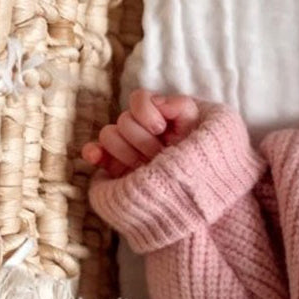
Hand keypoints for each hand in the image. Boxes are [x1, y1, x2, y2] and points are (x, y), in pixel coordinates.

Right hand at [82, 89, 199, 179]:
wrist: (195, 199)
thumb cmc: (202, 164)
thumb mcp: (205, 131)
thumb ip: (182, 107)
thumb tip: (158, 102)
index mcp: (159, 119)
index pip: (139, 99)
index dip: (146, 112)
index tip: (160, 129)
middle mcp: (140, 132)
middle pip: (124, 120)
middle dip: (143, 140)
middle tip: (158, 156)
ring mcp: (125, 150)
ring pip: (109, 135)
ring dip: (127, 152)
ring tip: (145, 167)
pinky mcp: (114, 169)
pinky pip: (93, 153)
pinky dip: (93, 152)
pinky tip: (96, 158)